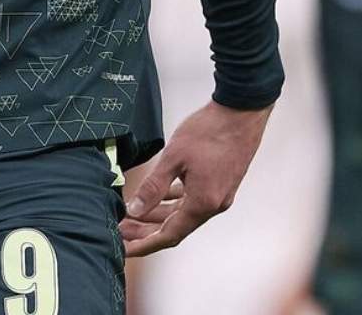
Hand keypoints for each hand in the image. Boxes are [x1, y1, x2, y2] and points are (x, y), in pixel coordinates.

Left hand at [119, 102, 270, 256]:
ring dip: (158, 215)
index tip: (124, 249)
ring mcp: (219, 195)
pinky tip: (157, 195)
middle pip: (175, 227)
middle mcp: (213, 205)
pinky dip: (173, 201)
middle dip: (146, 230)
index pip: (169, 235)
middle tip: (120, 229)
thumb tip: (134, 209)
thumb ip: (153, 187)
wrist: (242, 112)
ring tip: (132, 213)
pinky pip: (192, 200)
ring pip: (183, 213)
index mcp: (202, 203)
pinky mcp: (220, 183)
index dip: (144, 244)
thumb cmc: (209, 131)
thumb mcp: (174, 157)